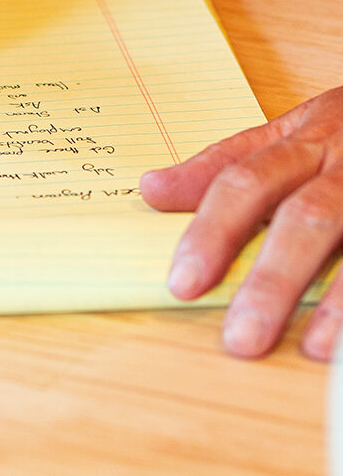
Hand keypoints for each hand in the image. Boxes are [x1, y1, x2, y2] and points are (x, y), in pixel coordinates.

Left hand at [141, 88, 342, 359]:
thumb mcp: (291, 129)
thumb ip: (225, 161)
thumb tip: (150, 189)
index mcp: (304, 140)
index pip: (246, 181)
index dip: (213, 230)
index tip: (182, 282)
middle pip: (305, 218)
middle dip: (272, 279)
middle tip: (240, 337)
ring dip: (337, 300)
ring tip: (311, 347)